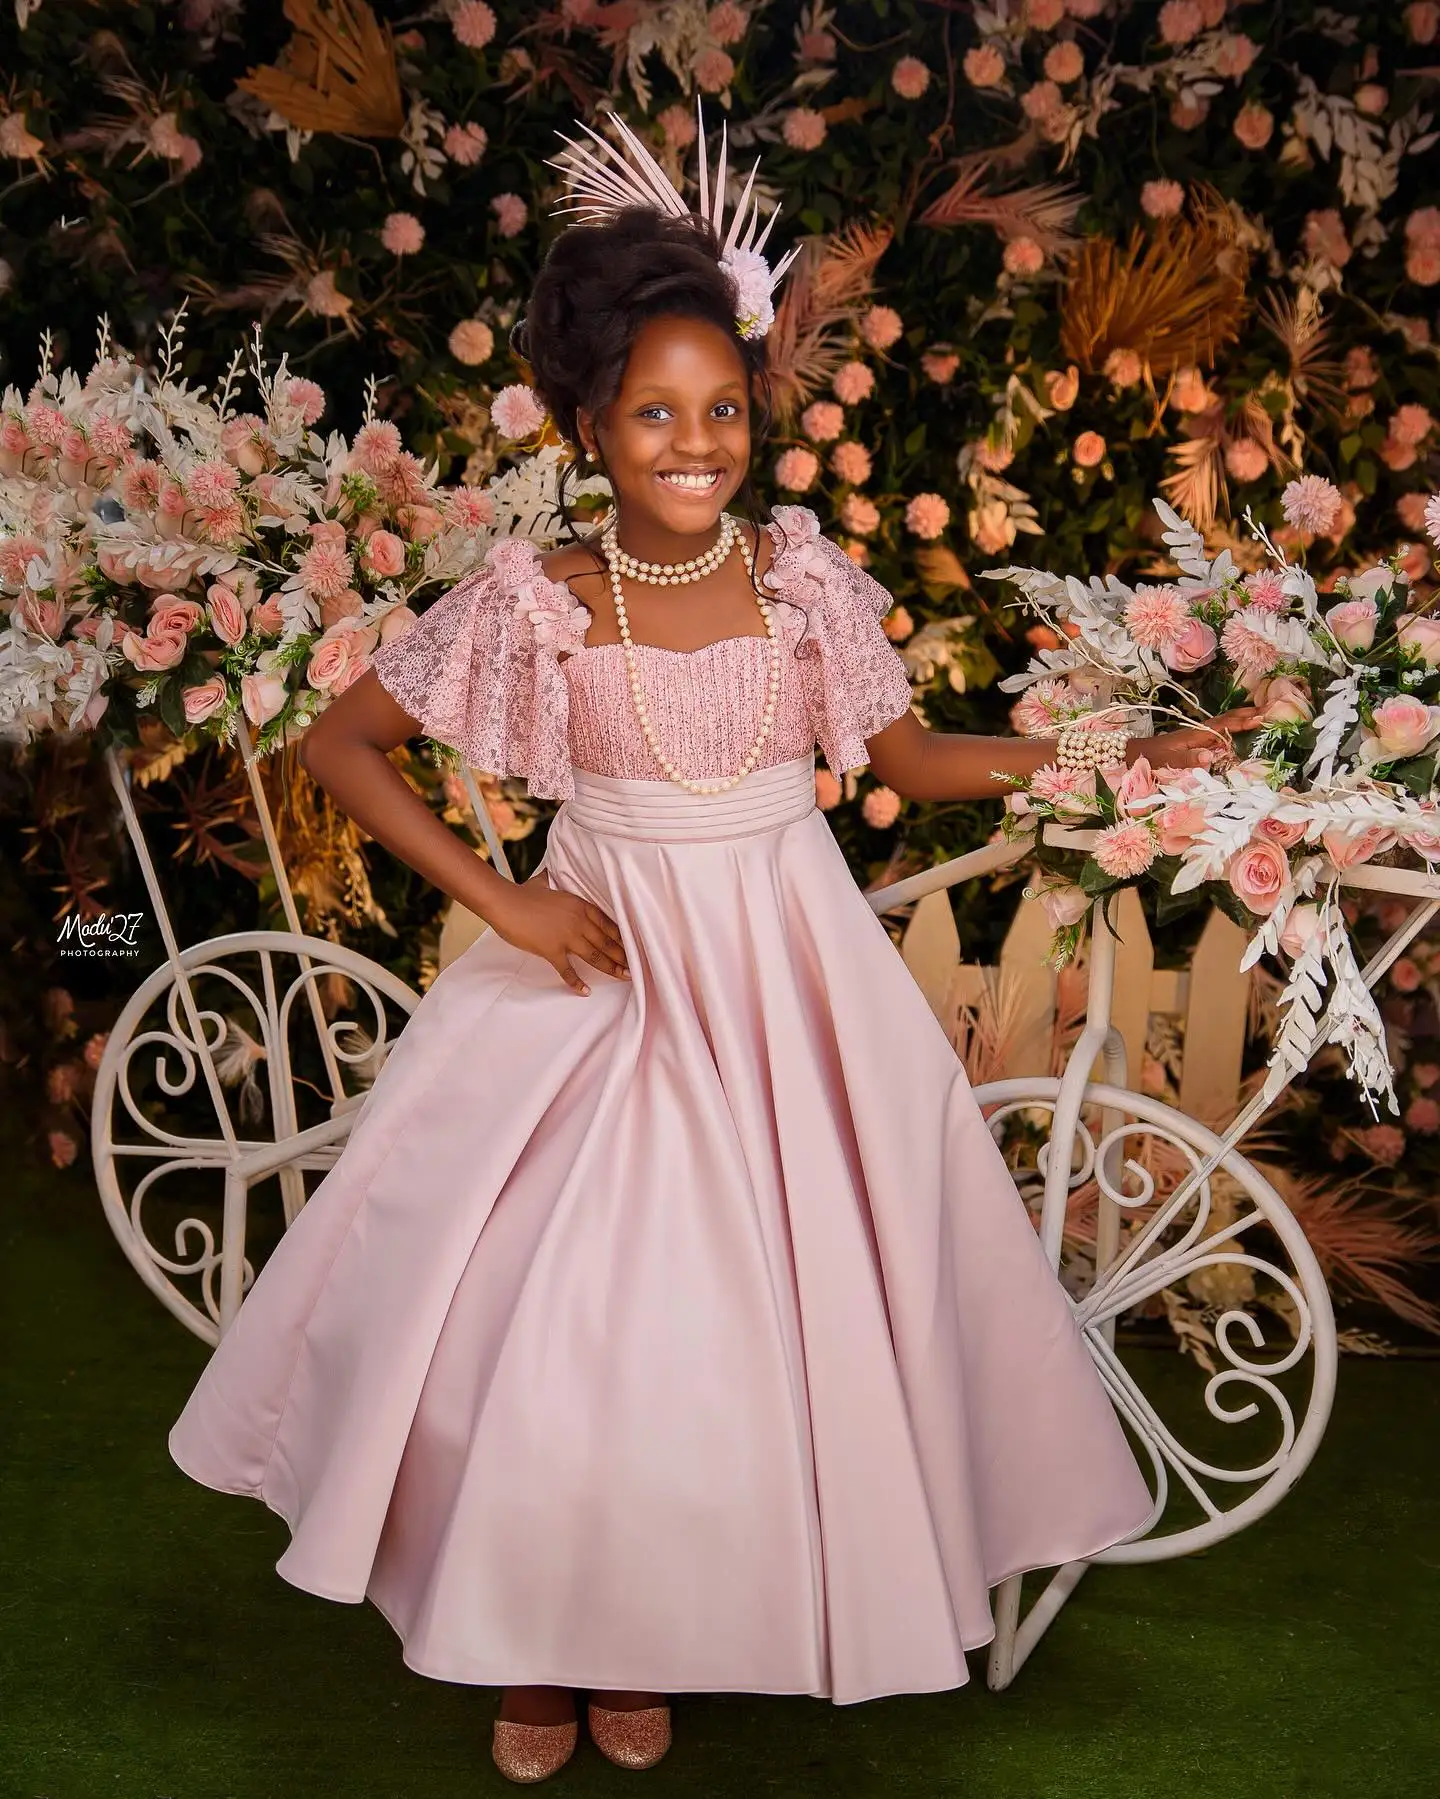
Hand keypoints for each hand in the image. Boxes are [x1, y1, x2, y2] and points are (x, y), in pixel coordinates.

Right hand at [488, 873, 628, 994]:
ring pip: (595, 955)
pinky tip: (585, 991)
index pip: (608, 923)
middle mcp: (578, 921)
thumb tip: (549, 874)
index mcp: (580, 905)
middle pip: (607, 941)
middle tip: (634, 967)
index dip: (622, 936)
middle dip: (622, 955)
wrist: (505, 903)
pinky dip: (576, 982)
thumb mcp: (545, 882)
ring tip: (623, 977)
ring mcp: (567, 936)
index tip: (633, 945)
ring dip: (611, 967)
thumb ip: (552, 881)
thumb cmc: (523, 893)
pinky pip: (568, 970)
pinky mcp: (552, 950)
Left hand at [1148, 705, 1263, 770]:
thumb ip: (1189, 759)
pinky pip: (1219, 730)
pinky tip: (1240, 729)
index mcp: (1196, 734)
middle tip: (1270, 709)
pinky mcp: (1195, 740)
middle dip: (1248, 714)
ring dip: (1242, 718)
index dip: (1242, 722)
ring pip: (1224, 723)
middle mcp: (1199, 731)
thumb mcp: (1169, 760)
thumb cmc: (1152, 757)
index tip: (1261, 718)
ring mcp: (1198, 735)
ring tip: (1261, 714)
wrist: (1135, 752)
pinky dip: (1232, 726)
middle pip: (1227, 719)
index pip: (1224, 725)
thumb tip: (1210, 756)